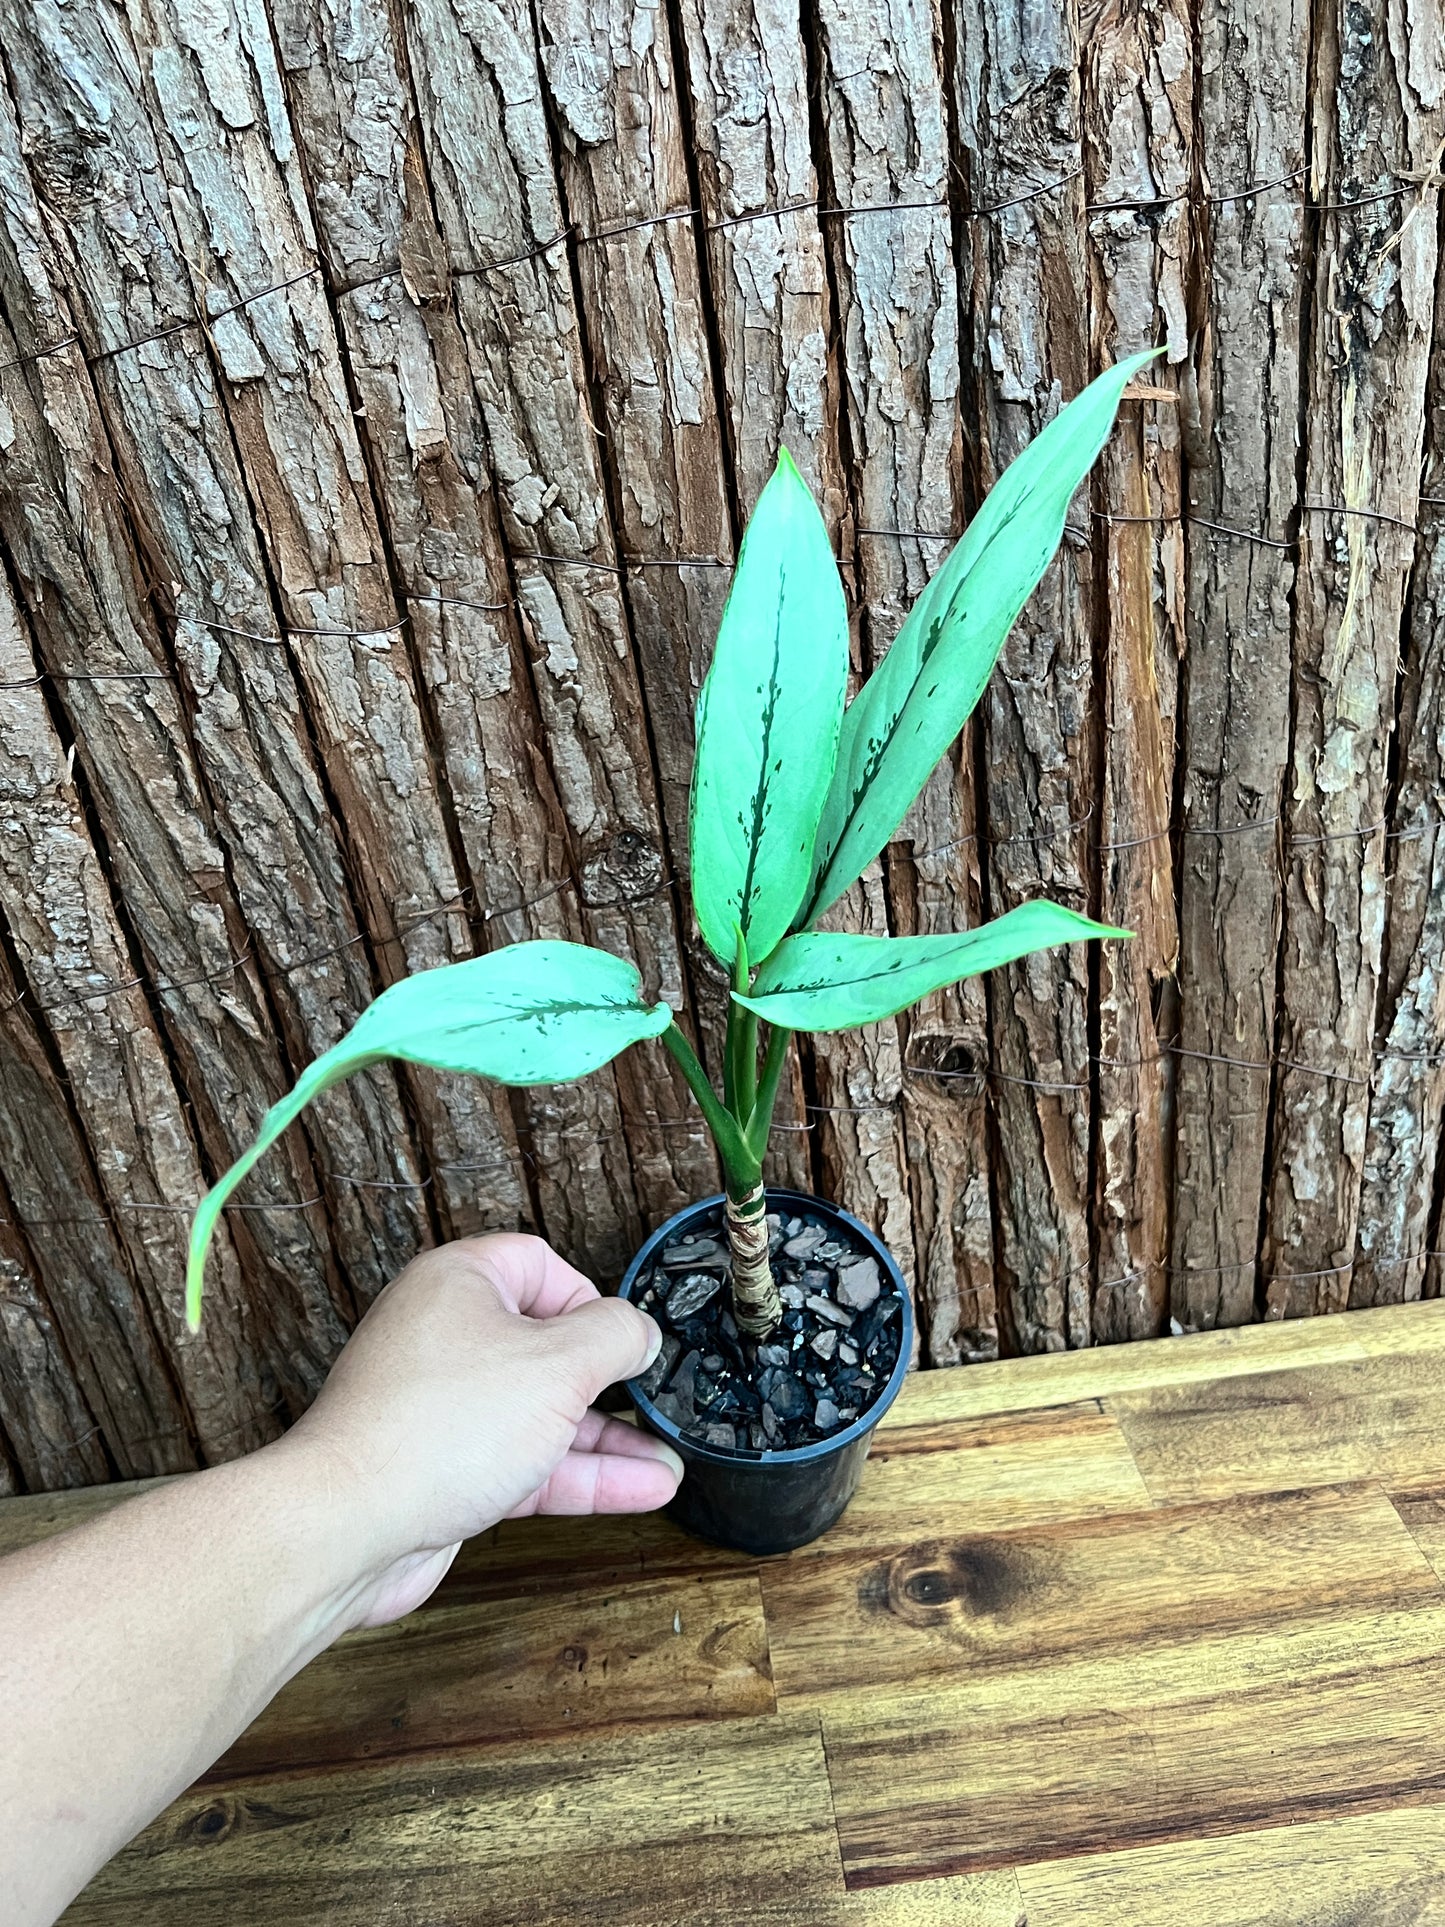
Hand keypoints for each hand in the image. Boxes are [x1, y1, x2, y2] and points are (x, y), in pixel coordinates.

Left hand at [277, 1234, 682, 1626]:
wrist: (348, 1527)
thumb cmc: (437, 1429)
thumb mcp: (557, 1365)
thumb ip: (614, 1338)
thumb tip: (640, 1330)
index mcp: (460, 1283)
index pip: (539, 1265)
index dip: (589, 1298)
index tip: (627, 1337)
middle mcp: (446, 1337)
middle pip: (544, 1346)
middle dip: (607, 1381)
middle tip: (652, 1398)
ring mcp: (444, 1406)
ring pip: (540, 1412)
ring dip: (606, 1440)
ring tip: (668, 1461)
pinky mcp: (445, 1468)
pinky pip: (524, 1459)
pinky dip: (578, 1474)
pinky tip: (637, 1489)